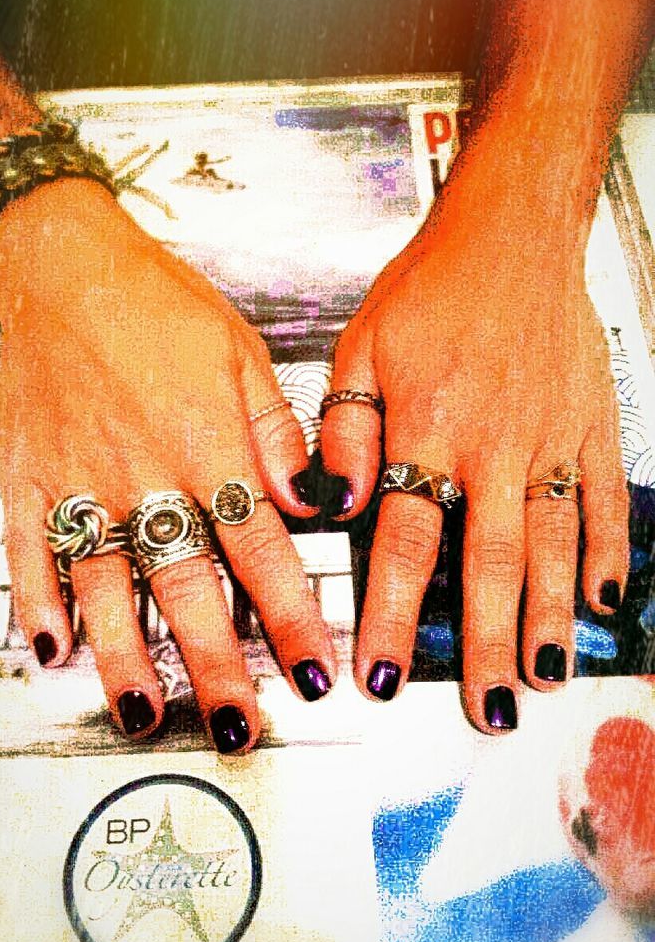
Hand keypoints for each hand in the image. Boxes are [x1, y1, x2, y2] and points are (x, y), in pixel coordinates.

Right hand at [0, 179, 336, 748]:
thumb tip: (317, 500)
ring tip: (146, 713)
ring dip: (127, 655)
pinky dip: (40, 602)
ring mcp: (82, 481)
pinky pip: (33, 551)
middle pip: (189, 587)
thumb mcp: (244, 356)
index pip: (263, 552)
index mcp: (210, 446)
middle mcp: (148, 474)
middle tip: (241, 727)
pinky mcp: (30, 479)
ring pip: (109, 585)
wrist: (66, 266)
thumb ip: (281, 435)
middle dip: (219, 665)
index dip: (293, 619)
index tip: (315, 673)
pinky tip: (53, 649)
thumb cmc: (160, 305)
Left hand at [321, 183, 628, 732]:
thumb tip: (332, 505)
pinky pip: (605, 500)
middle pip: (490, 561)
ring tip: (545, 677)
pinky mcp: (591, 426)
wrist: (512, 232)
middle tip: (488, 708)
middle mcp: (495, 443)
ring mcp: (552, 439)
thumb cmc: (431, 290)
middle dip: (486, 642)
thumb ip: (344, 432)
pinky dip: (609, 554)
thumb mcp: (361, 349)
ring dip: (550, 616)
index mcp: (429, 427)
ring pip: (554, 544)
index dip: (392, 612)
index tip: (379, 673)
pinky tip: (604, 601)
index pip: (405, 540)